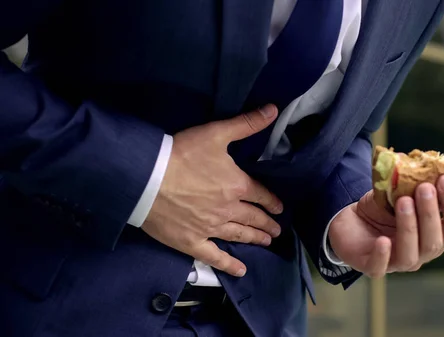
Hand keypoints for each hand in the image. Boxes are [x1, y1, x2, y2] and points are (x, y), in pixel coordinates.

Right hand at [142, 104, 282, 277]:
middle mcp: (229, 210)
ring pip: (239, 235)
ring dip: (255, 238)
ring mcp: (211, 228)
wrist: (146, 178)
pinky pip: (214, 256)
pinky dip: (229, 264)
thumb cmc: (182, 154)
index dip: (272, 202)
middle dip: (267, 224)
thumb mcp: (217, 133)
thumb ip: (246, 124)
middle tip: (276, 230)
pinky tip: (241, 270)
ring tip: (266, 242)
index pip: (261, 195)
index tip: (280, 208)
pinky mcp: (191, 242)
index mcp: (237, 185)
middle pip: (253, 218)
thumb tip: (273, 109)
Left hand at [328, 175, 443, 277]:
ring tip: (403, 201)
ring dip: (409, 227)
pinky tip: (383, 240)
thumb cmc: (380, 209)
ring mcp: (396, 263)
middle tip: (424, 188)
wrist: (350, 221)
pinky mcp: (371, 266)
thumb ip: (412, 181)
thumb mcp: (396, 192)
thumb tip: (424, 162)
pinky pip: (379, 268)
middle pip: (434, 242)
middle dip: (430, 214)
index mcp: (433, 235)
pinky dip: (382, 255)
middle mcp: (420, 253)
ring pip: (410, 256)